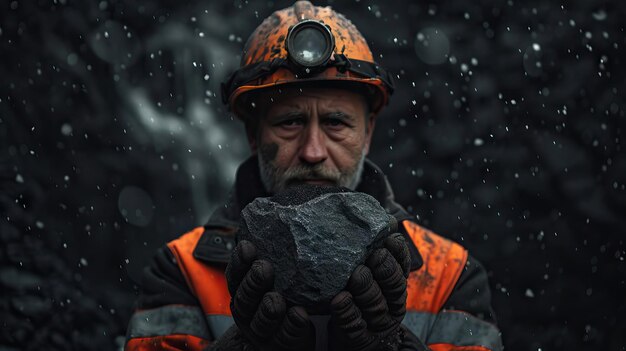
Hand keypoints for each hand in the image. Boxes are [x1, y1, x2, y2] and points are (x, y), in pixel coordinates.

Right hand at [225, 240, 314, 350]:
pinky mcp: (280, 344)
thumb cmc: (288, 289)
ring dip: (267, 309)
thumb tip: (302, 202)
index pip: (236, 273)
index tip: (249, 246)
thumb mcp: (282, 267)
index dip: (240, 261)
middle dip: (253, 283)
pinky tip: (301, 315)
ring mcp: (262, 330)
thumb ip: (284, 246)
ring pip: (260, 321)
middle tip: (264, 268)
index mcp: (244, 287)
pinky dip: (291, 326)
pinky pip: (285, 337)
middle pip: (244, 298)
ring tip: (276, 299)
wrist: (293, 330)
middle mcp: (248, 309)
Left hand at [329, 232, 411, 350]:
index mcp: (395, 286)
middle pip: (394, 286)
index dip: (398, 253)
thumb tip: (382, 216)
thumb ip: (372, 250)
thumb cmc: (357, 297)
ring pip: (376, 305)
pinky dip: (348, 311)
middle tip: (374, 256)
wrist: (352, 340)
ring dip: (367, 288)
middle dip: (385, 269)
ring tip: (356, 274)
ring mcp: (377, 323)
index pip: (403, 267)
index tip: (389, 239)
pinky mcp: (360, 338)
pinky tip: (340, 299)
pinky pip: (355, 324)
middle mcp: (391, 304)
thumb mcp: (368, 273)